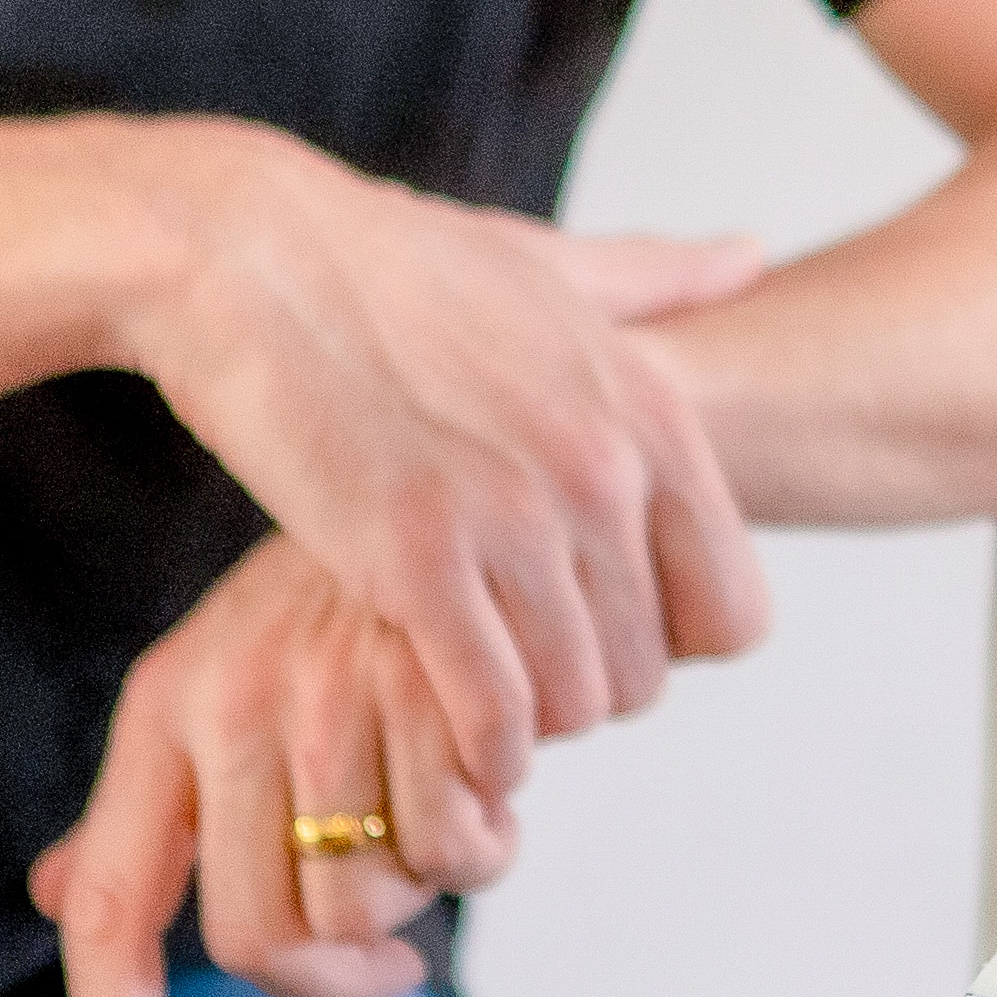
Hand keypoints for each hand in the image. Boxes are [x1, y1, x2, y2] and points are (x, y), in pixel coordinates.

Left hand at [26, 532, 512, 996]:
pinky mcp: (435, 690)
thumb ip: (152, 801)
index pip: (117, 906)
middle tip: (390, 949)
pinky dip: (487, 843)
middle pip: (262, 941)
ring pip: (368, 905)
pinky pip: (458, 851)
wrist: (467, 477)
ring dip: (422, 893)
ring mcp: (332, 695)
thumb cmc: (342, 602)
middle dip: (339, 974)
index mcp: (168, 706)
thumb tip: (60, 900)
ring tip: (448, 817)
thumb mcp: (226, 679)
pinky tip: (497, 784)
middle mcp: (232, 703)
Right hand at [126, 131, 775, 798]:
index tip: (599, 631)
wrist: (242, 250)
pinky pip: (493, 711)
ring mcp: (515, 514)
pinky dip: (475, 746)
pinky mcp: (416, 556)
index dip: (671, 645)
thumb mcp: (550, 263)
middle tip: (516, 675)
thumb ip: (661, 276)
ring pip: (576, 704)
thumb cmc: (387, 261)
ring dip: (525, 725)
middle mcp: (605, 470)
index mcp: (653, 415)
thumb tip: (755, 251)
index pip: (735, 612)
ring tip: (470, 700)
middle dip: (583, 693)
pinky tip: (441, 733)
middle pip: (650, 674)